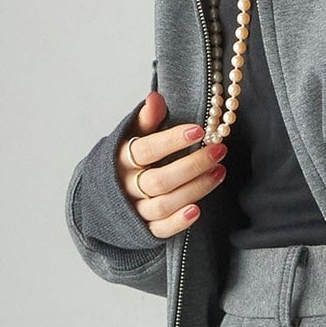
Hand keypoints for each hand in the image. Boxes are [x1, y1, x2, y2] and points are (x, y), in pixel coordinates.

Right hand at [118, 91, 227, 238]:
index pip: (145, 150)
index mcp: (122, 159)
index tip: (198, 131)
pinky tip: (198, 209)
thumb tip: (155, 96)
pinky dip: (178, 221)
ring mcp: (135, 209)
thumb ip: (146, 119)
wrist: (106, 194)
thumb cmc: (128, 159)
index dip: (171, 141)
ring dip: (195, 189)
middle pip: (160, 179)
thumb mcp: (132, 136)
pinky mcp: (144, 230)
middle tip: (219, 150)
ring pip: (164, 204)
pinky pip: (160, 230)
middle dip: (192, 165)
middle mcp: (126, 186)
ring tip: (220, 172)